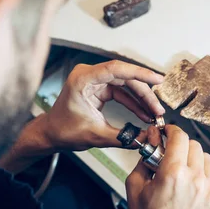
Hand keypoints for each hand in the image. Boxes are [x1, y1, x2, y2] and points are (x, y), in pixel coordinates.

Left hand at [43, 61, 164, 150]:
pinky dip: (133, 103)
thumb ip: (122, 137)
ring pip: (125, 85)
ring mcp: (94, 80)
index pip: (116, 69)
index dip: (139, 73)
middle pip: (125, 78)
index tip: (157, 79)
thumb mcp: (95, 136)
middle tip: (158, 108)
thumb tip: (143, 139)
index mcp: (83, 80)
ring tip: (154, 113)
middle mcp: (89, 75)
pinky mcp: (99, 88)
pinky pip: (121, 92)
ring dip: (141, 99)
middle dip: (144, 93)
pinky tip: (144, 113)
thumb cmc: (63, 130)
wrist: (51, 134)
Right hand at [126, 125, 209, 208]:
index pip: (179, 136)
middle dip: (181, 148)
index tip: (168, 133)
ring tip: (184, 178)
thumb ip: (144, 158)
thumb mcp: (134, 186)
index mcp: (173, 174)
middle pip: (194, 146)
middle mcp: (196, 180)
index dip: (172, 131)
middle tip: (171, 159)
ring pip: (207, 160)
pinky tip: (195, 190)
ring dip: (195, 163)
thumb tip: (153, 140)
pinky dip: (207, 178)